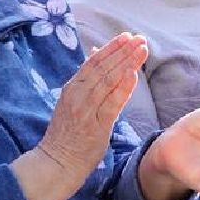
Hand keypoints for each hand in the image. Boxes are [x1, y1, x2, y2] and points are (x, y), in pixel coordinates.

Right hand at [37, 33, 147, 175]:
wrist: (57, 162)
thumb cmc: (67, 134)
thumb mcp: (72, 101)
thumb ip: (86, 79)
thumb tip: (96, 51)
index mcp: (72, 88)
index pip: (93, 62)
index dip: (111, 47)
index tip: (127, 36)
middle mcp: (77, 95)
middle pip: (102, 67)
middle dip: (123, 51)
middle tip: (140, 38)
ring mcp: (86, 110)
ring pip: (108, 80)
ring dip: (126, 63)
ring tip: (142, 50)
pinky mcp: (96, 126)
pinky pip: (112, 103)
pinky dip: (123, 87)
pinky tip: (134, 75)